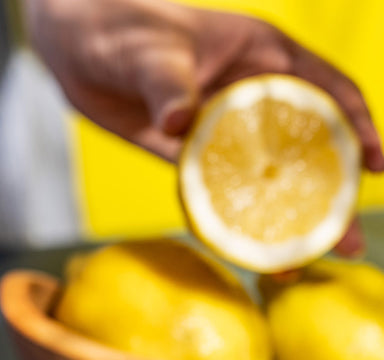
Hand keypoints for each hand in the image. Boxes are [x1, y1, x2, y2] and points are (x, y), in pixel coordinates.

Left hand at [25, 0, 383, 254]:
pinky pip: (218, 192)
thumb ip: (168, 84)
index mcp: (262, 55)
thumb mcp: (149, 50)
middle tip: (347, 242)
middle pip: (304, 146)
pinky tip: (251, 250)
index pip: (326, 91)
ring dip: (286, 217)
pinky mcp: (186, 156)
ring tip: (308, 260)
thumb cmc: (120, 28)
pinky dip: (235, 219)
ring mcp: (219, 130)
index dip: (357, 127)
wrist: (76, 48)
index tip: (376, 165)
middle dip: (332, 192)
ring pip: (264, 177)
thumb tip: (181, 123)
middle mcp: (249, 96)